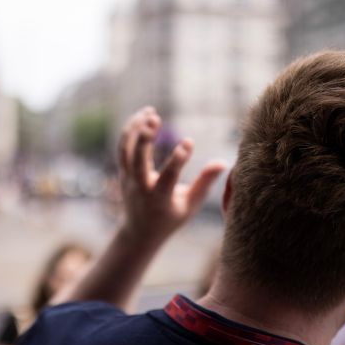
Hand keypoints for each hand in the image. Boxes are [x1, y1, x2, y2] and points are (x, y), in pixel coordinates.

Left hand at [117, 107, 225, 245]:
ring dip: (134, 129)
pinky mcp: (123, 173)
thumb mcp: (190, 205)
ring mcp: (128, 180)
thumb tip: (222, 162)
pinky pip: (123, 149)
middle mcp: (140, 188)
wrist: (140, 232)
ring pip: (126, 151)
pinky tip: (141, 116)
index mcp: (159, 199)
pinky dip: (130, 132)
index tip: (189, 141)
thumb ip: (204, 184)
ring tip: (150, 112)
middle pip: (138, 161)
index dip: (178, 159)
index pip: (168, 176)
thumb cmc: (171, 218)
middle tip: (154, 118)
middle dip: (144, 139)